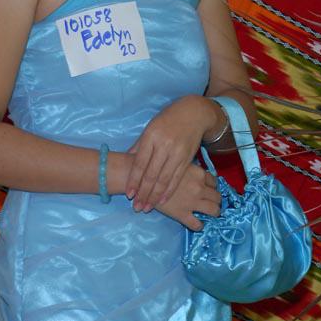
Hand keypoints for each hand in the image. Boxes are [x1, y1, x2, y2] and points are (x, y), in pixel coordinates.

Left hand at [125, 95, 218, 212]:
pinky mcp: (187, 158)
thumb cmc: (167, 120)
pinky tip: (162, 200)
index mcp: (151, 137)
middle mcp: (164, 146)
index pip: (140, 163)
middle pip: (151, 174)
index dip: (134, 180)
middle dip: (143, 193)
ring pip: (164, 179)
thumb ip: (139, 145)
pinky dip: (169, 191)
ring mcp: (176, 153)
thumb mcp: (150, 128)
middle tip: (137, 207)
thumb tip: (127, 160)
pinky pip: (176, 178)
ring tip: (147, 207)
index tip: (129, 194)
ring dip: (154, 196)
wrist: (193, 113)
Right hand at [155, 164, 220, 230]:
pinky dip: (199, 225)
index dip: (212, 187)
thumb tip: (196, 176)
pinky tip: (196, 223)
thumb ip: (191, 170)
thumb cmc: (159, 170)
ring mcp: (192, 202)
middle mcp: (199, 188)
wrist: (143, 181)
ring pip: (214, 210)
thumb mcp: (179, 164)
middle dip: (216, 200)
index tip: (208, 190)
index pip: (214, 182)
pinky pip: (197, 224)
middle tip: (210, 202)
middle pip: (217, 197)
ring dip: (214, 212)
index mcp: (198, 174)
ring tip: (209, 213)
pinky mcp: (182, 214)